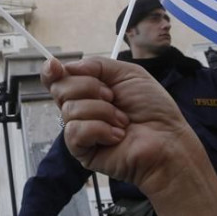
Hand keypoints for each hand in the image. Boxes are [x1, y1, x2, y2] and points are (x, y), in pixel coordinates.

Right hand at [41, 57, 196, 196]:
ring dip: (102, 111)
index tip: (55, 67)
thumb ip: (96, 65)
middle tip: (113, 97)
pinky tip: (117, 136)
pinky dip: (100, 129)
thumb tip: (67, 67)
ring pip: (69, 109)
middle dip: (89, 88)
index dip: (51, 71)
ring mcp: (80, 129)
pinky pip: (75, 131)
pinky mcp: (81, 150)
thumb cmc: (153, 109)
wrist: (166, 140)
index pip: (57, 78)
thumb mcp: (128, 74)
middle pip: (60, 88)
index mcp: (89, 89)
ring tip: (122, 121)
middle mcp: (81, 108)